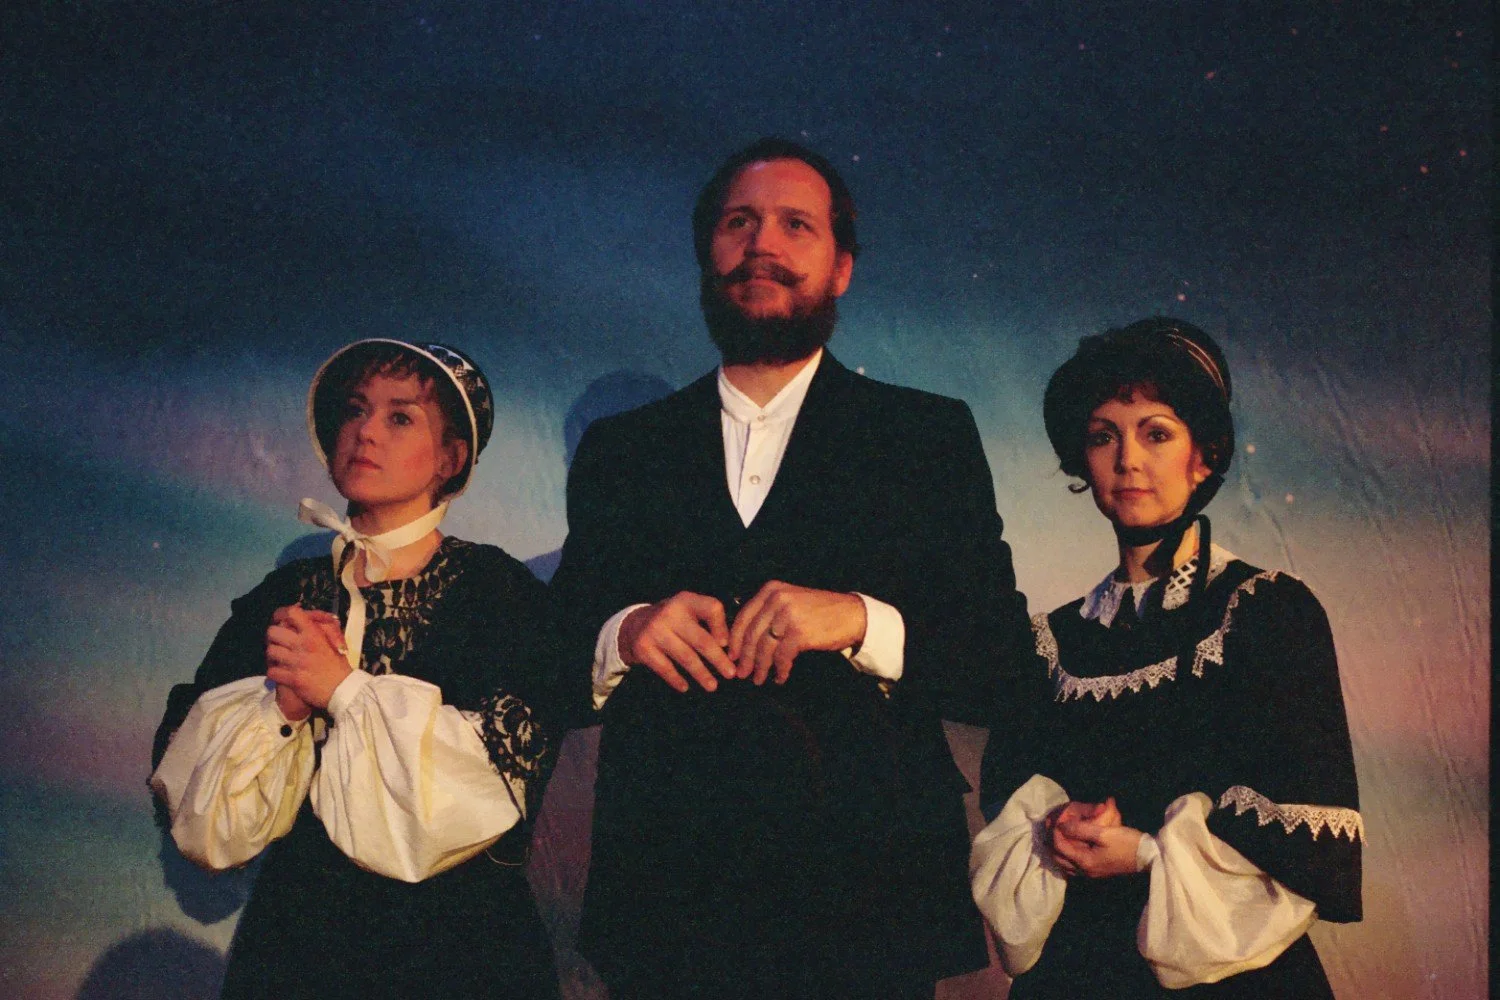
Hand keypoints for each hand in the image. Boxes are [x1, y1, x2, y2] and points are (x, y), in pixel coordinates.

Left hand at [265, 606, 351, 710]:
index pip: (292, 613)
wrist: (343, 689)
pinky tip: (281, 673)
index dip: (285, 615)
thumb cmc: (339, 665)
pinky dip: (274, 673)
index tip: (286, 622)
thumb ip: (323, 627)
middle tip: (280, 642)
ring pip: (270, 651)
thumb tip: (312, 616)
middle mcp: (303, 645)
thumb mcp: (335, 640)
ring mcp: (296, 662)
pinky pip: (272, 671)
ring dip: (273, 655)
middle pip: (273, 631)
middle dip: (274, 637)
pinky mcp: (292, 679)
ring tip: (280, 659)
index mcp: (315, 633)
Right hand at [618, 592, 736, 693]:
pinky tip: (685, 687)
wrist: (633, 624)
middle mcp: (670, 613)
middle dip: (718, 659)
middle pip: (701, 639)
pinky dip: (676, 680)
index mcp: (686, 601)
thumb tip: (729, 647)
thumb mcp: (688, 611)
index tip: (727, 645)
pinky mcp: (643, 647)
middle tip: (731, 674)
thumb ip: (709, 621)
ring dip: (701, 674)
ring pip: (685, 657)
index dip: (722, 627)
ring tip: (713, 686)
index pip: (712, 608)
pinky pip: (665, 668)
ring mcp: (655, 630)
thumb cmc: (673, 620)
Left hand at [726, 581, 866, 685]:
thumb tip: (742, 641)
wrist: (852, 615)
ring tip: (759, 679)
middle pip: (752, 634)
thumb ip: (768, 613)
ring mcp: (788, 615)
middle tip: (741, 674)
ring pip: (764, 647)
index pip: (744, 617)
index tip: (732, 657)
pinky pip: (782, 656)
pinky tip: (780, 677)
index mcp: (771, 590)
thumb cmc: (819, 612)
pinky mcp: (799, 632)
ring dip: (761, 667)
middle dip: (745, 658)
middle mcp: (777, 599)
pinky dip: (780, 669)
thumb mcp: (790, 601)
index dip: (735, 640)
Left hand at [1047, 797, 1141, 878]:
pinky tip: (1072, 846)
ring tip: (1059, 835)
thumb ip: (1080, 829)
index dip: (1054, 833)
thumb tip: (1061, 825)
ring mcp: (1091, 873)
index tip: (1054, 820)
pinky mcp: (1097, 871)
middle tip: (1052, 827)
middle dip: (1053, 843)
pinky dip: (1068, 856)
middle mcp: (1085, 871)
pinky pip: (1074, 866)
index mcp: (1085, 862)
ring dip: (1059, 850)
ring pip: (1066, 864)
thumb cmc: (1126, 843)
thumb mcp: (1103, 833)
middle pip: (1059, 858)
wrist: (1148, 857)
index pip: (1060, 847)